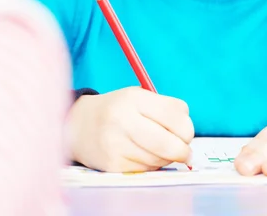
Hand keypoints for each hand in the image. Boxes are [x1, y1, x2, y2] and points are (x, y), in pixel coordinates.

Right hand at [67, 87, 193, 171]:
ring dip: (167, 158)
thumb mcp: (138, 97)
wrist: (78, 125)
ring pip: (158, 159)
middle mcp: (123, 119)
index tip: (187, 133)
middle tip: (186, 151)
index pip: (175, 115)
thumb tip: (188, 134)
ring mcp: (115, 143)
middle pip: (169, 142)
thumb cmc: (117, 110)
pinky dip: (152, 165)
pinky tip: (145, 155)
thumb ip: (166, 110)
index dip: (188, 127)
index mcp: (134, 98)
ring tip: (161, 150)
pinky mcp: (111, 164)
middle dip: (183, 150)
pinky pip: (145, 169)